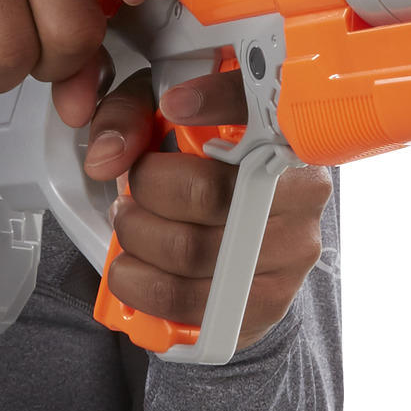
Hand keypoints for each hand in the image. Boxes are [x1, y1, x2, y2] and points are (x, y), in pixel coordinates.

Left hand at [83, 70, 331, 350]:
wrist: (243, 230)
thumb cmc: (202, 165)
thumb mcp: (162, 119)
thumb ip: (130, 118)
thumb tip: (106, 157)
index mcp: (287, 136)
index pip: (261, 111)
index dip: (217, 102)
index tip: (173, 105)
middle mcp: (303, 194)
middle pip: (209, 193)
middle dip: (146, 195)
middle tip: (129, 194)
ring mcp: (292, 254)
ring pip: (194, 254)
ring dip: (137, 243)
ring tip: (129, 229)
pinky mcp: (270, 303)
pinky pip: (195, 308)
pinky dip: (146, 291)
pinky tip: (136, 271)